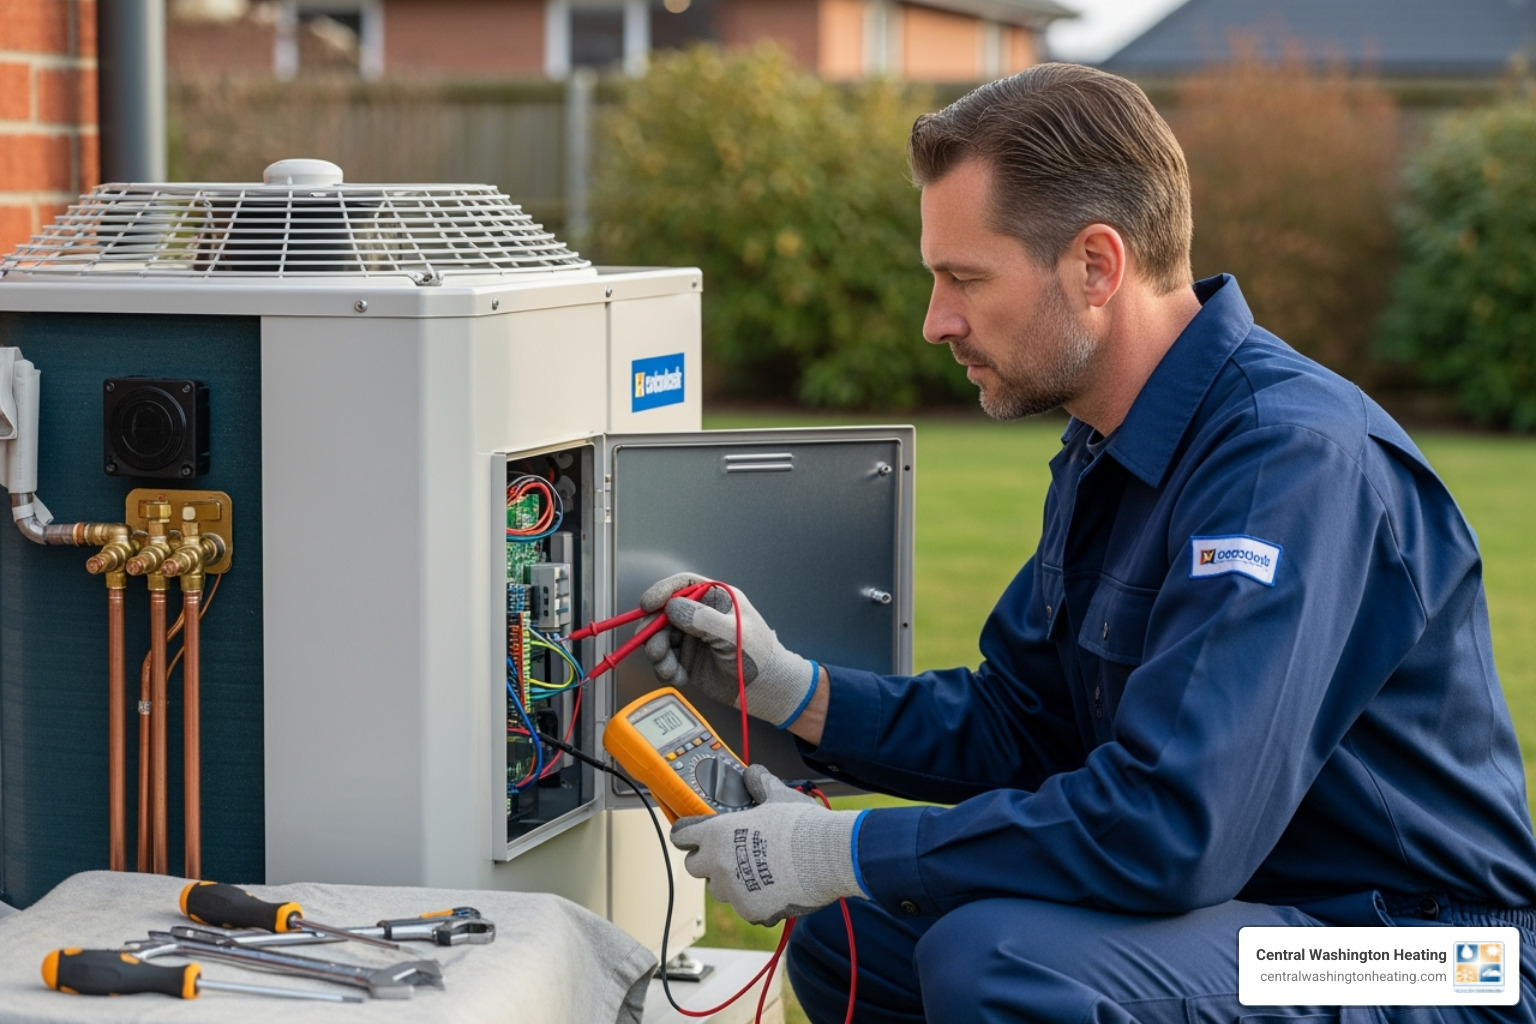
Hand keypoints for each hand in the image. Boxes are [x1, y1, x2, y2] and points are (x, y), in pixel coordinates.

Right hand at [640, 573, 818, 728]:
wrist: (765, 689)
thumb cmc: (759, 656)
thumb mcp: (732, 634)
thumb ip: (703, 619)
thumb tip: (672, 607)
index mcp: (716, 598)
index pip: (683, 585)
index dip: (662, 592)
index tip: (647, 605)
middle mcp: (700, 615)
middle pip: (663, 614)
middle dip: (654, 632)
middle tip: (655, 649)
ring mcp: (692, 637)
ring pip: (660, 638)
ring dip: (658, 655)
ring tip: (669, 670)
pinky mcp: (687, 659)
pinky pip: (665, 660)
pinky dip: (666, 669)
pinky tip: (679, 677)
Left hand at [669, 765, 865, 925]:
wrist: (828, 856)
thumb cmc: (801, 825)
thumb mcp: (778, 795)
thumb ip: (759, 783)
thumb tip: (753, 774)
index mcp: (717, 833)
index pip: (681, 835)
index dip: (686, 834)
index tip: (690, 836)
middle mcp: (718, 863)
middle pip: (694, 867)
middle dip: (706, 861)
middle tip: (726, 854)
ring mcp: (733, 891)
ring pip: (719, 890)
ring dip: (729, 882)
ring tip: (755, 871)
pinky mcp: (751, 911)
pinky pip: (745, 908)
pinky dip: (756, 901)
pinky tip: (775, 889)